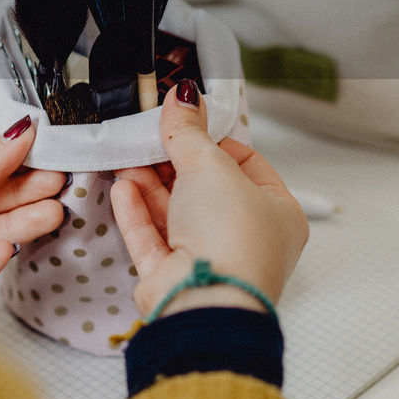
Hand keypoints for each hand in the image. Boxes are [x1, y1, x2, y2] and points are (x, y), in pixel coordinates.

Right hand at [111, 81, 307, 319]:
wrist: (206, 300)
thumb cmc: (232, 239)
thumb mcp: (210, 166)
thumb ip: (189, 132)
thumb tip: (183, 98)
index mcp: (276, 212)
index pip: (246, 165)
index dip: (215, 141)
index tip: (187, 122)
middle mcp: (246, 239)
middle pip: (205, 190)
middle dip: (174, 164)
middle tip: (150, 137)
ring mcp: (209, 260)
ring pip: (175, 213)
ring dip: (150, 184)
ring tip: (128, 158)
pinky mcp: (174, 277)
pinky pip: (153, 238)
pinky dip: (137, 212)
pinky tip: (122, 187)